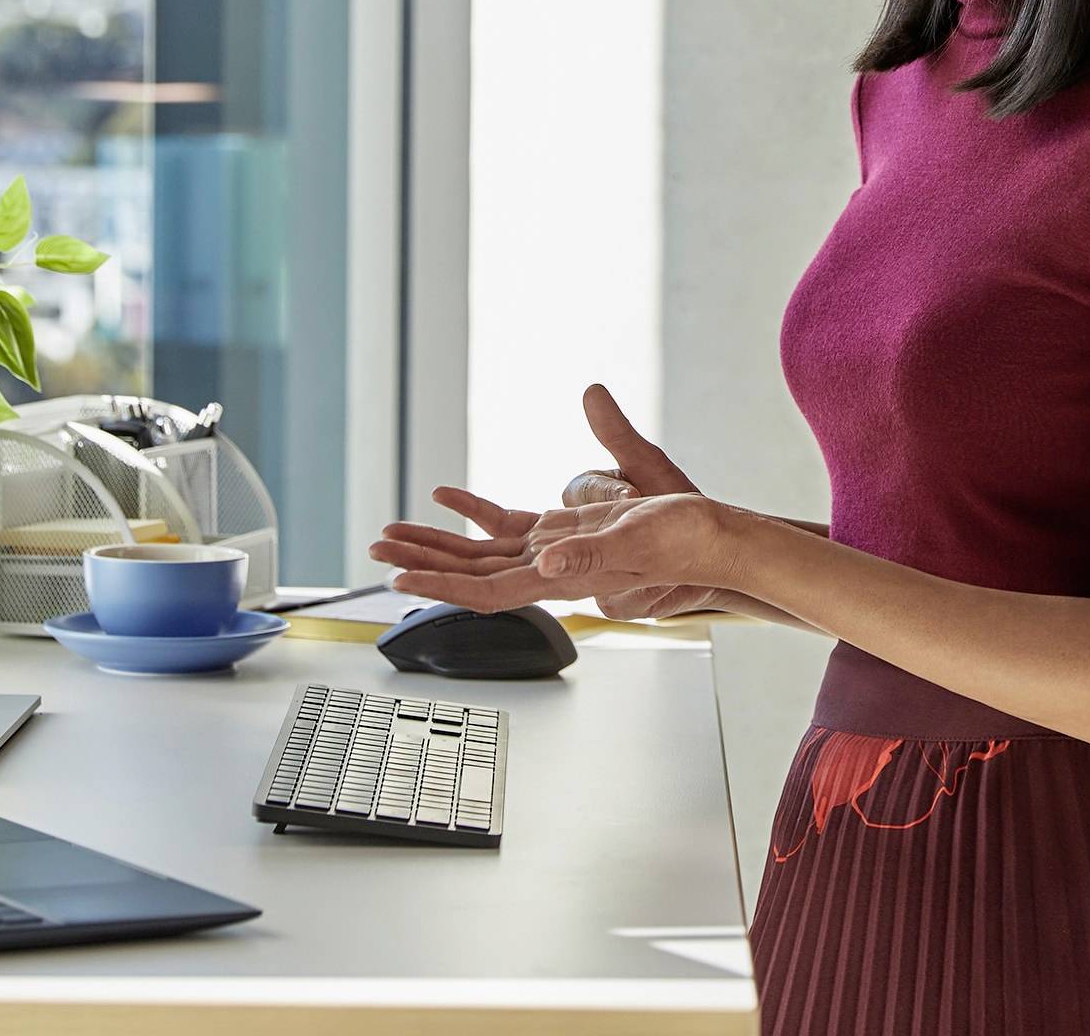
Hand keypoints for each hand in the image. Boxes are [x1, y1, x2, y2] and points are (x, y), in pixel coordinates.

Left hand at [370, 486, 744, 613]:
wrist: (713, 541)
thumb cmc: (684, 541)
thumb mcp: (638, 537)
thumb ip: (590, 552)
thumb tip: (547, 561)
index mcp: (562, 576)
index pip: (488, 590)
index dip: (441, 586)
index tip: (400, 581)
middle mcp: (548, 570)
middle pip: (471, 573)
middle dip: (421, 563)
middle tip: (376, 550)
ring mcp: (553, 553)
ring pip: (481, 554)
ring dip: (437, 544)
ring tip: (393, 532)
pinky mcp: (563, 533)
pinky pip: (506, 527)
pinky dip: (474, 514)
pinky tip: (449, 499)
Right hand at [558, 382, 726, 617]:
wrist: (713, 551)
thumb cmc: (678, 504)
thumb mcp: (650, 466)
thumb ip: (617, 432)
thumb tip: (592, 390)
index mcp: (589, 495)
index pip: (579, 489)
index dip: (606, 491)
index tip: (633, 492)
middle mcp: (586, 535)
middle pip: (577, 538)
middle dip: (617, 536)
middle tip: (650, 528)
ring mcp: (598, 570)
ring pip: (594, 574)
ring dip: (633, 567)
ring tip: (663, 563)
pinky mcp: (615, 598)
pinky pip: (616, 600)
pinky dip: (645, 592)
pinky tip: (666, 584)